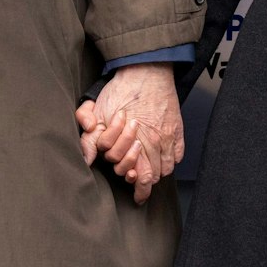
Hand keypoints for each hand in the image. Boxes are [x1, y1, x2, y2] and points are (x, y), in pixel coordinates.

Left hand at [74, 62, 182, 203]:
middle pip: (154, 176)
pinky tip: (161, 158)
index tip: (135, 196)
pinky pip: (178, 154)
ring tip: (148, 172)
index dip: (137, 189)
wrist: (146, 71)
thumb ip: (90, 139)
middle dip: (144, 183)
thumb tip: (87, 159)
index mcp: (134, 141)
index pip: (139, 176)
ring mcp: (168, 136)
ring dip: (157, 172)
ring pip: (166, 168)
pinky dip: (171, 160)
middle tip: (138, 185)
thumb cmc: (121, 91)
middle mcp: (155, 142)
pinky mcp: (177, 128)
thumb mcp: (98, 114)